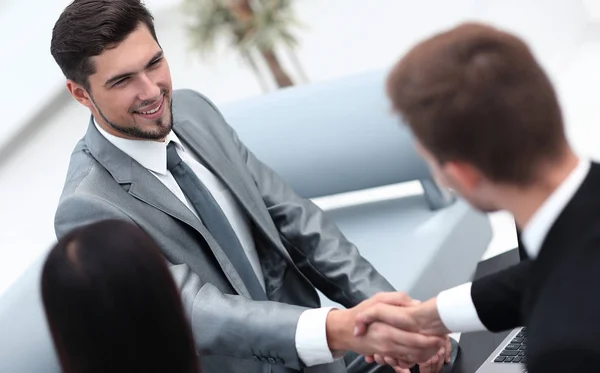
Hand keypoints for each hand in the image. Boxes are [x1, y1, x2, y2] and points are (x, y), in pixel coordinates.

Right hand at [326, 292, 444, 367]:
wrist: (343, 330)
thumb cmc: (359, 314)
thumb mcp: (377, 299)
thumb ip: (397, 299)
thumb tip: (415, 303)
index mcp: (387, 329)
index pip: (414, 339)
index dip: (429, 340)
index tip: (441, 336)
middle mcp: (388, 342)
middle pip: (416, 351)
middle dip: (431, 348)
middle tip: (442, 342)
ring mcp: (386, 351)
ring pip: (411, 357)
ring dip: (425, 354)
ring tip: (436, 347)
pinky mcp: (385, 354)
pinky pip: (403, 359)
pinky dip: (414, 357)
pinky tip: (423, 350)